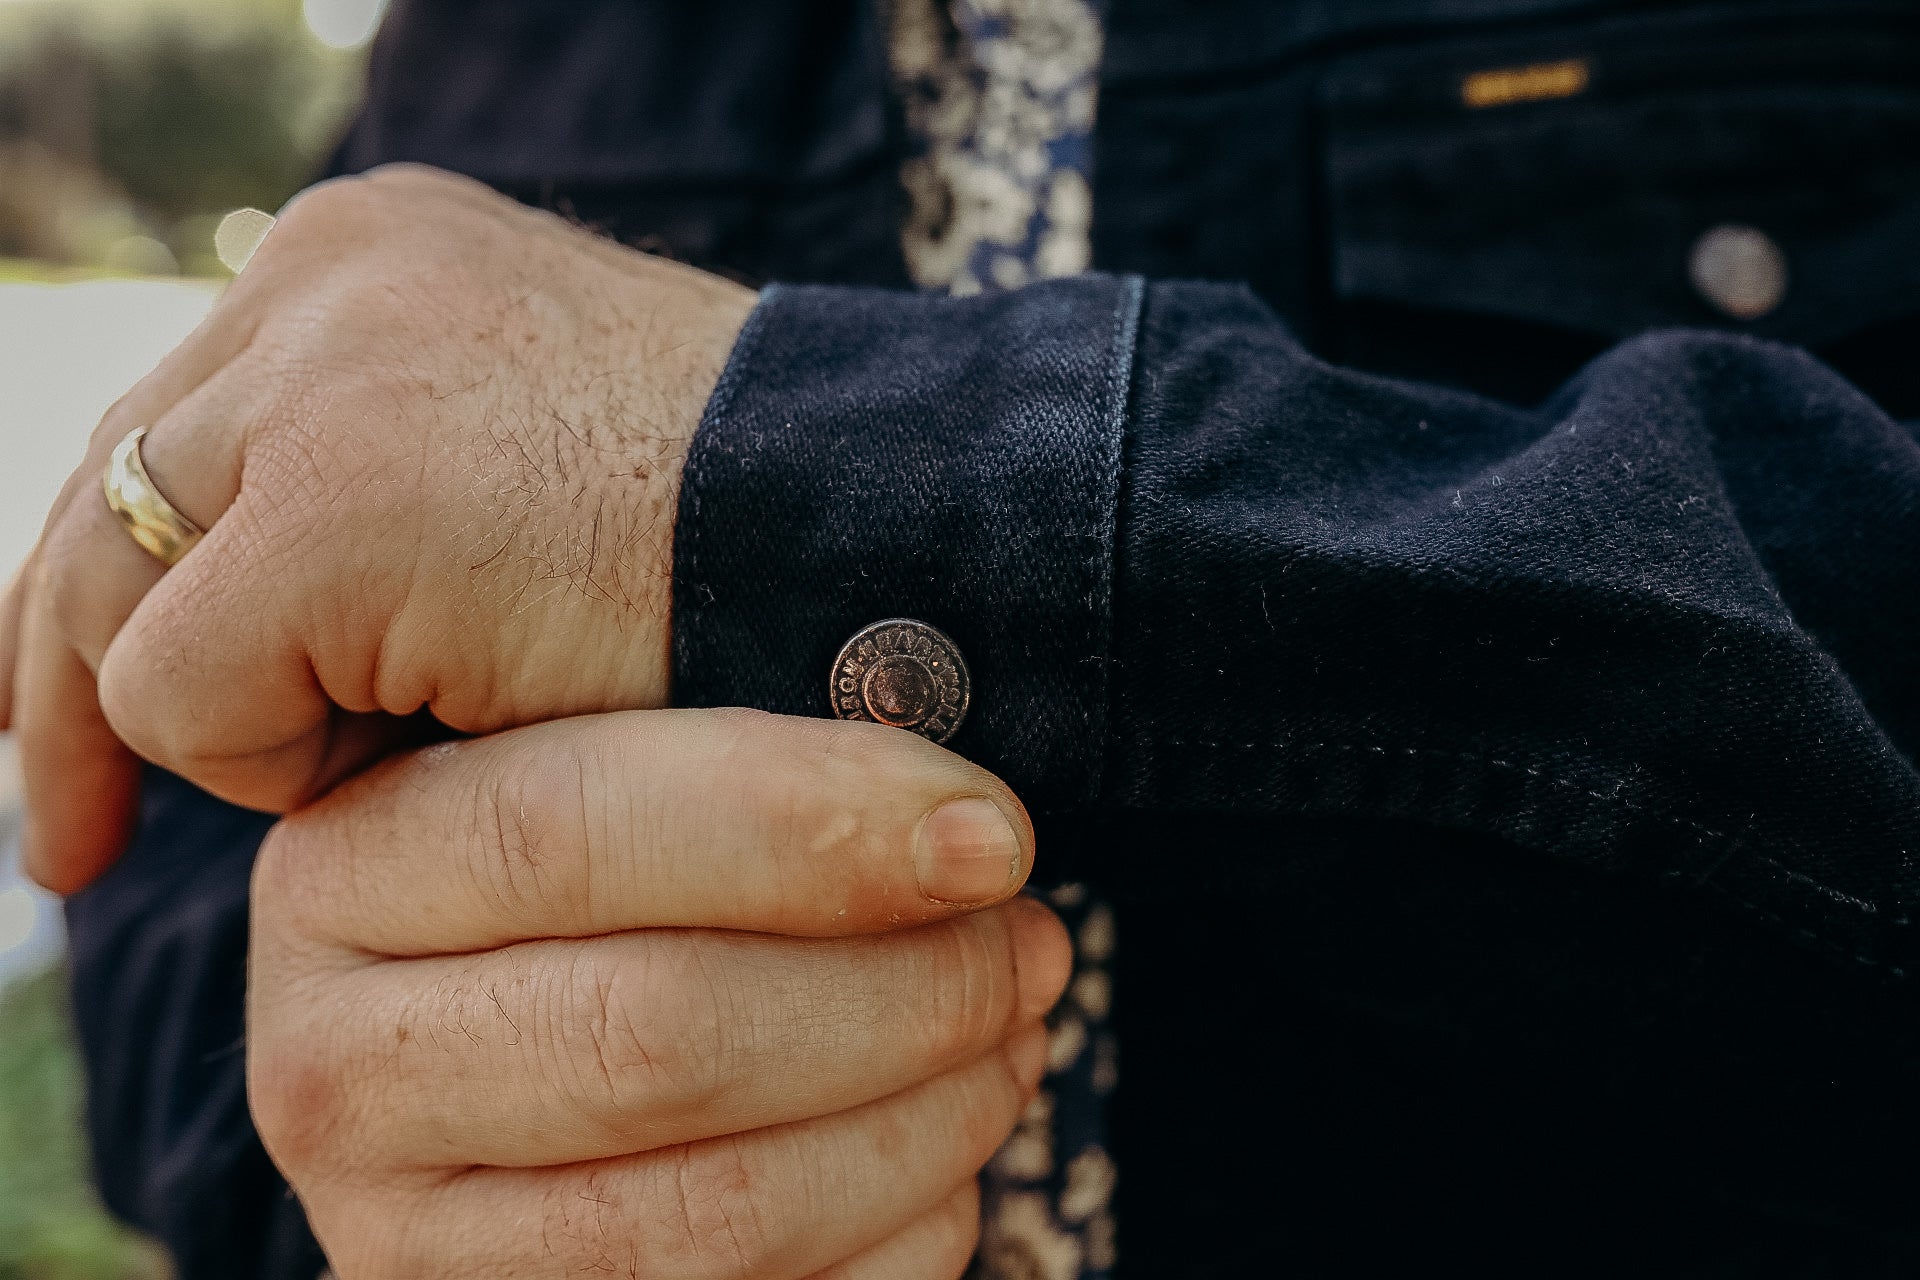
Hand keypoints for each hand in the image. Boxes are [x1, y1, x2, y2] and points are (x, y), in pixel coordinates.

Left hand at [0, 164, 755, 889]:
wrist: (914, 550)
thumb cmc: (748, 554)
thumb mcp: (520, 493)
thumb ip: (363, 505)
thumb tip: (216, 637)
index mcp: (380, 260)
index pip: (170, 432)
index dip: (114, 582)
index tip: (59, 719)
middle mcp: (332, 276)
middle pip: (114, 501)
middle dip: (70, 678)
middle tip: (63, 841)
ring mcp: (332, 370)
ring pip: (130, 604)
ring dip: (249, 725)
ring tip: (394, 764)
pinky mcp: (343, 501)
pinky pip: (187, 690)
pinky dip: (288, 759)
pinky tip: (436, 743)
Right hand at [250, 707, 1070, 1278]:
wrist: (507, 1053)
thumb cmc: (601, 887)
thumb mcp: (611, 781)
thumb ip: (724, 770)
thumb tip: (956, 821)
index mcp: (350, 873)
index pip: (576, 830)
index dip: (812, 827)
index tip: (989, 834)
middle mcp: (337, 1066)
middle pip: (663, 1034)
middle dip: (904, 993)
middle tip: (1025, 946)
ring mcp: (406, 1239)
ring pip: (722, 1206)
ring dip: (924, 1121)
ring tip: (1007, 1039)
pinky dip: (898, 1234)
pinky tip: (939, 1155)